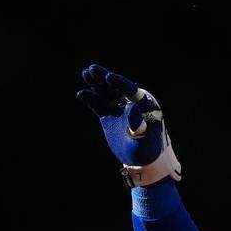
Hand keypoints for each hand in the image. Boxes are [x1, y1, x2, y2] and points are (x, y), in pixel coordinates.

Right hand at [76, 63, 181, 186]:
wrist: (143, 161)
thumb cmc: (148, 150)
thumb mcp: (144, 139)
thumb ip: (138, 123)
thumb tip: (132, 107)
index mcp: (145, 104)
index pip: (130, 90)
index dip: (119, 83)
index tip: (109, 77)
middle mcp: (131, 103)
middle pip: (116, 87)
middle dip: (104, 77)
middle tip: (92, 68)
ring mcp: (118, 108)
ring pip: (105, 93)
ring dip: (96, 84)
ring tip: (86, 73)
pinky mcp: (108, 116)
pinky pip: (97, 104)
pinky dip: (90, 99)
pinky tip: (81, 94)